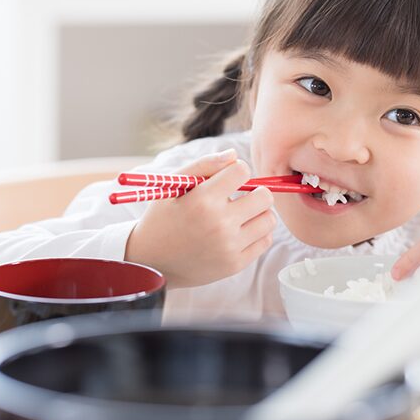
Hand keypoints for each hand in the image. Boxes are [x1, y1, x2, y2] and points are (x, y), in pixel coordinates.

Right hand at [125, 149, 276, 287]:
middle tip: (241, 197)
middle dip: (255, 192)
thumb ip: (204, 165)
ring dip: (259, 213)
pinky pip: (265, 241)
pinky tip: (241, 232)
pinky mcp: (235, 264)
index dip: (237, 171)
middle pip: (264, 196)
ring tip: (242, 215)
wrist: (151, 262)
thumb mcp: (174, 186)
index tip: (228, 180)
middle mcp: (219, 224)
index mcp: (202, 200)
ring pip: (268, 219)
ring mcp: (229, 246)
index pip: (242, 171)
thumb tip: (235, 155)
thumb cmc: (163, 218)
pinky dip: (257, 234)